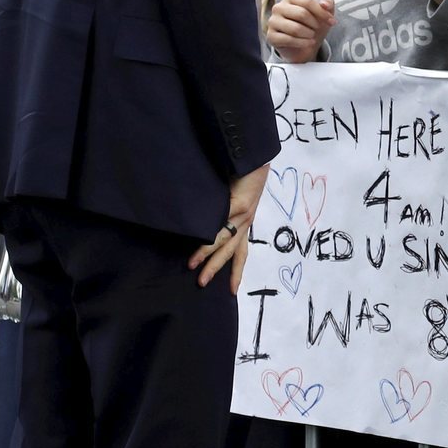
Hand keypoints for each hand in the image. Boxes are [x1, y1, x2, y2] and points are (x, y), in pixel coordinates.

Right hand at [189, 163, 270, 293]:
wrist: (256, 156)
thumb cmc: (242, 174)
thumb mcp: (232, 198)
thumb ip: (220, 211)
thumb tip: (200, 222)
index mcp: (245, 223)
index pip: (240, 253)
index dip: (235, 272)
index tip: (230, 291)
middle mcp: (245, 222)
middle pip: (229, 251)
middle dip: (214, 268)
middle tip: (200, 283)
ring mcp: (244, 213)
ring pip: (222, 239)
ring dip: (206, 252)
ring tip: (191, 264)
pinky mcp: (240, 202)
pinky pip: (221, 218)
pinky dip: (208, 228)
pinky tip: (196, 236)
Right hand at [266, 0, 335, 62]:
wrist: (304, 45)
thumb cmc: (312, 25)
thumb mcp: (323, 13)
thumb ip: (328, 4)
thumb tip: (325, 3)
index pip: (307, 1)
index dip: (322, 12)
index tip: (331, 21)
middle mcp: (278, 7)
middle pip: (301, 14)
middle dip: (315, 24)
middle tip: (318, 29)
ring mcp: (273, 22)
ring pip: (295, 28)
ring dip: (309, 34)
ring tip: (312, 36)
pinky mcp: (272, 36)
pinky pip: (289, 40)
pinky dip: (302, 43)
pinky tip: (308, 43)